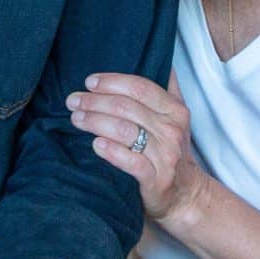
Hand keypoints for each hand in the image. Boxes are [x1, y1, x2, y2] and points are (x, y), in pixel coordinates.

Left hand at [68, 71, 210, 228]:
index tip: (89, 82)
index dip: (112, 82)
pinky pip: (130, 161)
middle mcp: (171, 130)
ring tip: (76, 119)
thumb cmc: (172, 152)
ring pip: (124, 131)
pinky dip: (111, 151)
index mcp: (175, 111)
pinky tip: (95, 145)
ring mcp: (165, 155)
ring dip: (95, 122)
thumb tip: (164, 64)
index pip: (140, 88)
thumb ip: (169, 91)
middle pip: (126, 108)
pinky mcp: (156, 179)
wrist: (187, 194)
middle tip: (73, 101)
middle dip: (95, 101)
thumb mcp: (177, 119)